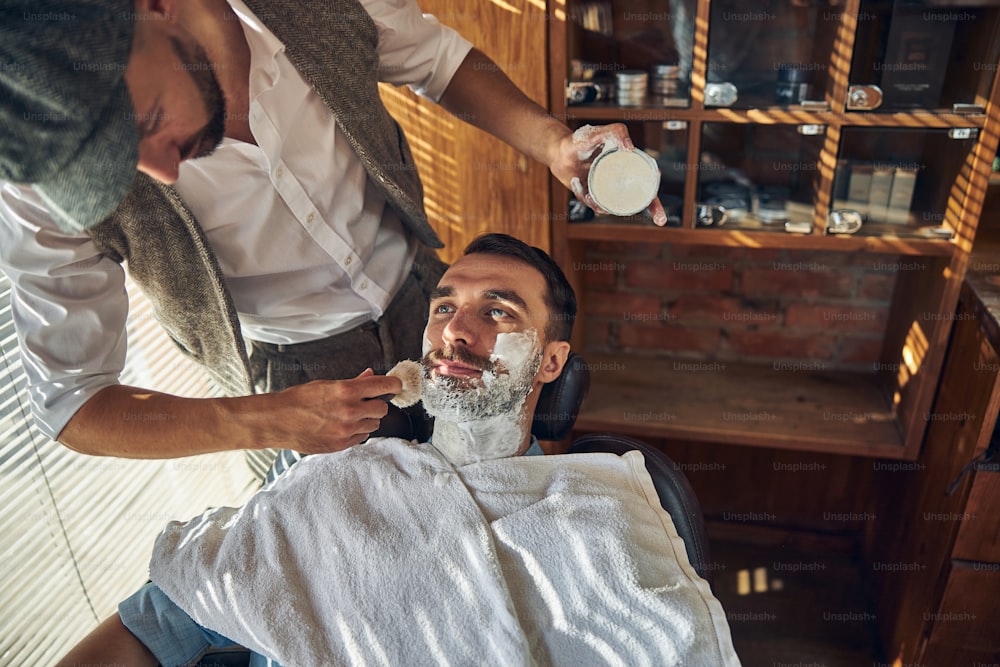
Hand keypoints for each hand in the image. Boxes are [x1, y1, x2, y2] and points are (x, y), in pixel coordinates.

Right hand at [266, 368, 402, 453]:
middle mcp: (349, 411)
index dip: (394, 385)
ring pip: (374, 424)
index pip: (383, 386)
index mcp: (346, 391)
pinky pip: (362, 437)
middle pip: (382, 408)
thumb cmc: (299, 400)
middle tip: (364, 402)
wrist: (278, 422)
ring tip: (349, 415)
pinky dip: (357, 432)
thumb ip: (353, 382)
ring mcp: (346, 430)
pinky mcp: (341, 445)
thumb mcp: (326, 385)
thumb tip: (371, 375)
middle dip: (376, 404)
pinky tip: (341, 426)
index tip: (397, 385)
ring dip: (367, 419)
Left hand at [548, 123, 667, 225]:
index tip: (658, 191)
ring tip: (592, 195)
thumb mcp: (598, 132)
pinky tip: (580, 188)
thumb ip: (616, 131)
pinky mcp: (592, 198)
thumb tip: (631, 148)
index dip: (655, 186)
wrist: (558, 152)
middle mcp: (620, 180)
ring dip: (608, 207)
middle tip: (661, 220)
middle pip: (641, 197)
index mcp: (627, 166)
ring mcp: (606, 191)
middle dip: (654, 209)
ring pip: (616, 206)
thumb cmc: (580, 140)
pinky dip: (588, 199)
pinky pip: (594, 205)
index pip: (647, 177)